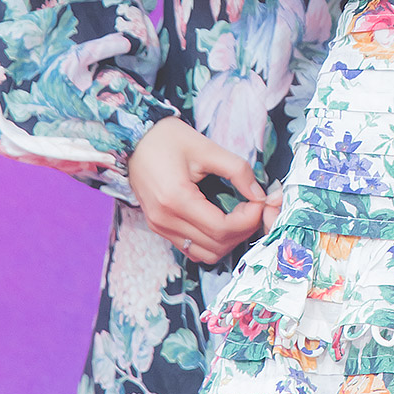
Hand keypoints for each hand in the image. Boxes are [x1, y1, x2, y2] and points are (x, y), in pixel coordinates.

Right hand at [128, 115, 270, 264]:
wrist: (133, 140)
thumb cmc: (167, 138)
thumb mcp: (206, 147)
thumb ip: (237, 170)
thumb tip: (260, 194)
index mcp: (176, 199)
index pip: (221, 229)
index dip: (248, 220)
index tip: (260, 202)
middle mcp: (165, 220)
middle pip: (216, 245)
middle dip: (243, 230)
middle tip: (254, 207)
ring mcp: (160, 227)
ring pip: (205, 254)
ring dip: (229, 240)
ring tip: (240, 215)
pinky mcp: (159, 227)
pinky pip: (192, 249)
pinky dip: (213, 242)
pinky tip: (223, 221)